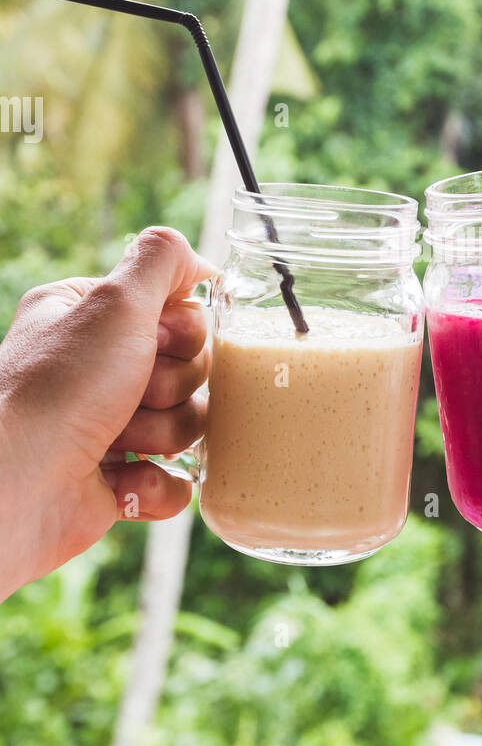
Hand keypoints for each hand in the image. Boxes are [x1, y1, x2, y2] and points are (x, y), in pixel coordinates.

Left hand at [0, 227, 213, 600]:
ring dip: (161, 433)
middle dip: (170, 386)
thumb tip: (199, 261)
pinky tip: (123, 481)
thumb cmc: (61, 390)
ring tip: (117, 441)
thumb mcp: (115, 301)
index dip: (182, 332)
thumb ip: (162, 260)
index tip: (156, 342)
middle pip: (189, 368)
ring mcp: (106, 427)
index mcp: (89, 318)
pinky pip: (174, 481)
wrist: (18, 485)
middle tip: (131, 394)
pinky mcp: (117, 480)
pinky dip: (156, 484)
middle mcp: (95, 369)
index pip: (175, 312)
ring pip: (186, 423)